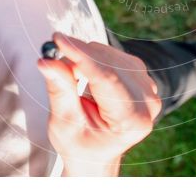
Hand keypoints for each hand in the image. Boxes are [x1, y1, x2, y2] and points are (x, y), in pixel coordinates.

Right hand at [38, 33, 161, 176]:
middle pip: (111, 64)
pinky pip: (117, 57)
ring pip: (113, 56)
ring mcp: (148, 90)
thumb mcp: (64, 123)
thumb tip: (46, 60)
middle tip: (52, 57)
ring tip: (69, 76)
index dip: (81, 56)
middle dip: (79, 56)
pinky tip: (83, 73)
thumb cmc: (79, 144)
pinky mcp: (142, 80)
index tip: (57, 39)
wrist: (96, 156)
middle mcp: (147, 104)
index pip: (107, 78)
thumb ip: (59, 90)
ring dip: (86, 57)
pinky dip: (95, 59)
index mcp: (132, 121)